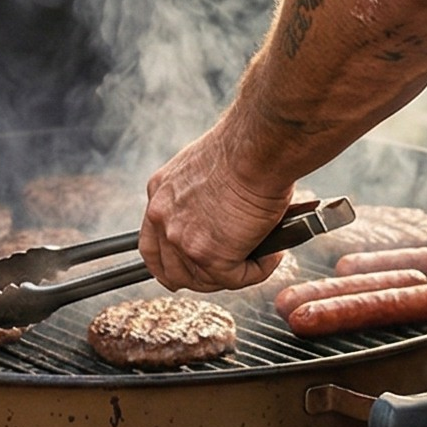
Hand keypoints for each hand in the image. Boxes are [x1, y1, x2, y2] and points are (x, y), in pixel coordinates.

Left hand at [141, 121, 296, 290]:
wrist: (259, 146)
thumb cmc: (246, 146)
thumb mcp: (206, 165)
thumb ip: (202, 195)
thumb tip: (224, 215)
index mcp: (160, 193)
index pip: (153, 243)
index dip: (173, 260)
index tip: (193, 263)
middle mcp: (163, 218)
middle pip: (171, 270)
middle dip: (202, 275)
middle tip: (233, 267)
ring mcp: (183, 240)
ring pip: (203, 280)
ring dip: (233, 274)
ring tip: (260, 256)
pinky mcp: (211, 256)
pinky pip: (237, 279)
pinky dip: (259, 270)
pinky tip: (274, 253)